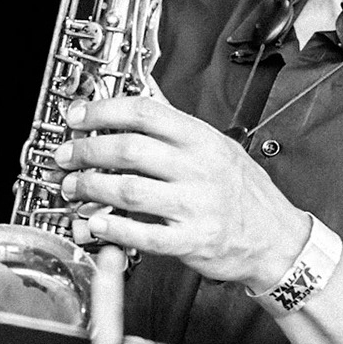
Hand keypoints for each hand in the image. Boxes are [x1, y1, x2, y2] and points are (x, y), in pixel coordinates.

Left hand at [54, 96, 309, 291]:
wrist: (277, 239)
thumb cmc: (245, 194)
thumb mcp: (219, 147)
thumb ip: (177, 129)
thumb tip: (136, 103)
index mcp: (202, 139)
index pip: (144, 112)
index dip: (102, 111)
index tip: (77, 116)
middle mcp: (198, 168)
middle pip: (129, 149)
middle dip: (87, 150)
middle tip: (65, 155)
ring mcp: (195, 205)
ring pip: (130, 190)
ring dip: (91, 187)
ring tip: (72, 187)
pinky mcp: (192, 240)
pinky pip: (144, 234)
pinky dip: (113, 227)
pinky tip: (95, 221)